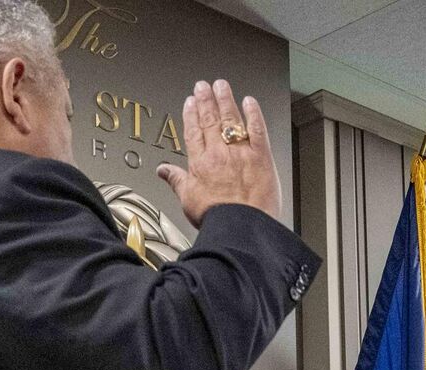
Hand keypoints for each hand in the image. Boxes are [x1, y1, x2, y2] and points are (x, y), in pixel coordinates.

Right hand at [156, 80, 282, 227]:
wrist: (242, 227)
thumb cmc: (217, 218)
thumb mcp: (188, 200)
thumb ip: (176, 181)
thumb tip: (163, 171)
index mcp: (200, 163)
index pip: (193, 131)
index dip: (191, 114)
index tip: (190, 102)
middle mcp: (219, 153)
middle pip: (211, 120)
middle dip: (206, 100)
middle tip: (203, 86)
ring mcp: (241, 152)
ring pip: (231, 119)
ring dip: (226, 99)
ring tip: (221, 85)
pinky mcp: (261, 156)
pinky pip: (258, 129)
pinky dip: (254, 113)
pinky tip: (250, 102)